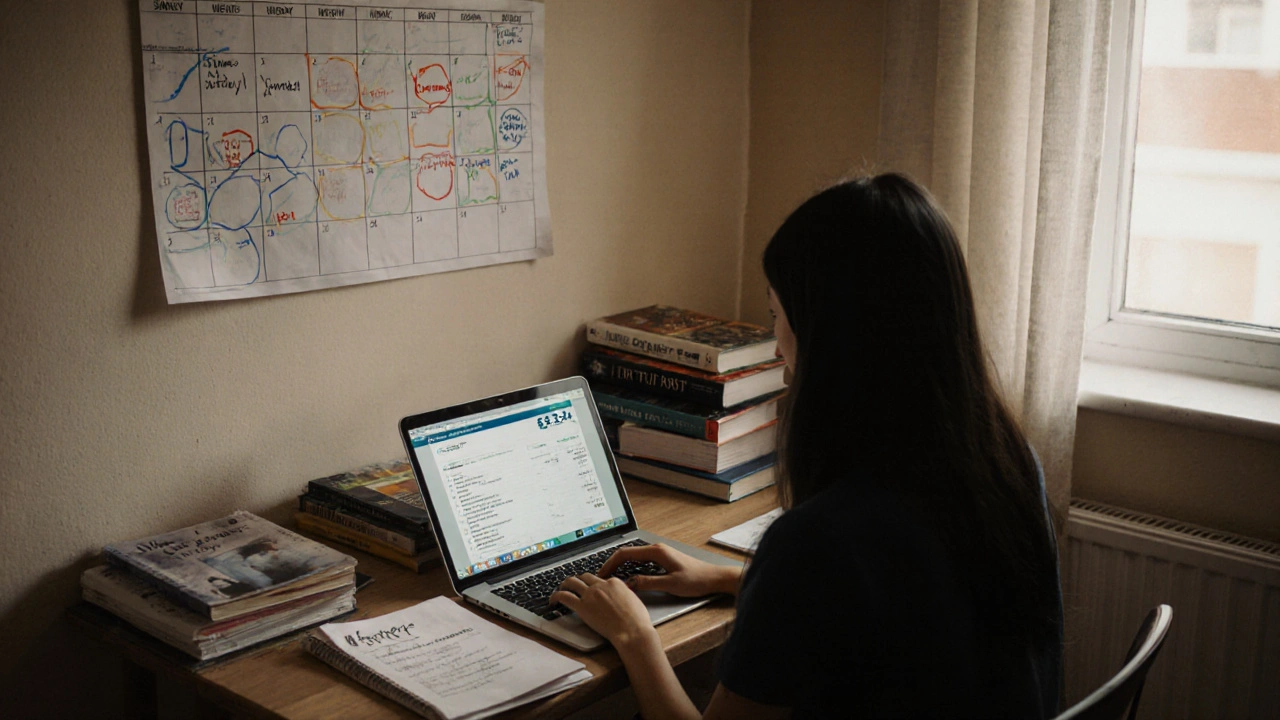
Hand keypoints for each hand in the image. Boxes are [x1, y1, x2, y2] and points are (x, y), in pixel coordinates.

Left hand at [550, 573, 654, 648]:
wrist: (632, 631)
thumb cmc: (637, 621)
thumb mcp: (634, 600)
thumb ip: (624, 595)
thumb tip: (622, 597)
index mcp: (614, 582)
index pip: (599, 578)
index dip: (593, 583)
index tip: (590, 588)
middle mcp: (601, 585)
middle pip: (584, 577)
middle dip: (579, 580)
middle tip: (574, 585)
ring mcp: (590, 595)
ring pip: (572, 582)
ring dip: (565, 584)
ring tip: (561, 588)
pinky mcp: (582, 607)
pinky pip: (564, 596)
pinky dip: (556, 596)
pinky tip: (553, 600)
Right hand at [598, 543, 739, 596]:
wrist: (714, 577)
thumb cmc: (696, 580)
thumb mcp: (671, 584)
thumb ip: (648, 583)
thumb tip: (628, 583)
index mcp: (656, 551)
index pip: (625, 553)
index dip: (610, 563)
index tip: (601, 574)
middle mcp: (656, 549)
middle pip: (627, 554)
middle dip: (612, 565)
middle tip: (601, 578)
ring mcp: (659, 553)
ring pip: (633, 558)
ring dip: (620, 566)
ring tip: (610, 579)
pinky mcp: (662, 559)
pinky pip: (640, 561)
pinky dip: (630, 568)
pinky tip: (626, 577)